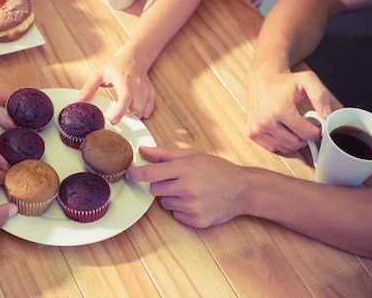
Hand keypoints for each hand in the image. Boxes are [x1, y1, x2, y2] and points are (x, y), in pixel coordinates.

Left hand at [78, 48, 155, 124]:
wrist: (133, 57)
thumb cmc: (116, 66)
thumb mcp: (99, 74)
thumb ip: (88, 88)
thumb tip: (79, 102)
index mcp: (124, 80)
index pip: (125, 97)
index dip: (120, 111)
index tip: (113, 121)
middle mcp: (137, 85)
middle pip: (136, 107)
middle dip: (126, 115)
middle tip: (117, 114)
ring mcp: (145, 89)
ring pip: (143, 110)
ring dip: (133, 115)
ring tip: (125, 109)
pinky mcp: (151, 92)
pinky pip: (149, 109)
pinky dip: (142, 113)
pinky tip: (134, 109)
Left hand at [126, 146, 248, 227]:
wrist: (243, 190)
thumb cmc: (217, 170)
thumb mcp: (192, 156)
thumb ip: (164, 153)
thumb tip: (142, 150)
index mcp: (184, 169)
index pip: (149, 174)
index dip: (136, 174)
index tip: (129, 174)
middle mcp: (186, 188)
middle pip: (154, 190)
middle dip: (161, 185)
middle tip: (178, 181)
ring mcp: (192, 206)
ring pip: (165, 204)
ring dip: (172, 198)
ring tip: (191, 191)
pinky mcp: (197, 220)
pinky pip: (176, 216)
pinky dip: (182, 210)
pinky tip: (197, 202)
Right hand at [245, 67, 330, 152]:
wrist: (262, 78)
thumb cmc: (285, 81)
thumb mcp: (307, 80)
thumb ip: (321, 96)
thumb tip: (327, 116)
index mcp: (280, 110)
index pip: (306, 133)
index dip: (316, 132)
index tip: (317, 126)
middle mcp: (266, 121)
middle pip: (295, 143)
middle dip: (305, 137)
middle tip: (306, 126)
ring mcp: (257, 128)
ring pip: (284, 148)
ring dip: (293, 141)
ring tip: (294, 127)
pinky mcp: (251, 132)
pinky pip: (272, 147)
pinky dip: (280, 142)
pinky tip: (282, 130)